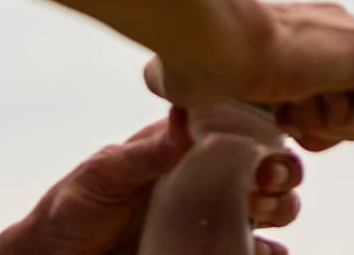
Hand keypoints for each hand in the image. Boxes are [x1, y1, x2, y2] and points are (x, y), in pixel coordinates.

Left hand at [0, 110, 304, 254]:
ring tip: (267, 214)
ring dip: (281, 209)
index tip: (267, 147)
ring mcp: (205, 219)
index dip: (260, 135)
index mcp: (178, 152)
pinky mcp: (203, 252)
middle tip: (270, 183)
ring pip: (267, 208)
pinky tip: (268, 251)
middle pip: (261, 170)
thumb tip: (182, 112)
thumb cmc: (72, 208)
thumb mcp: (104, 174)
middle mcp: (200, 182)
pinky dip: (269, 252)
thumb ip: (145, 152)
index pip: (232, 132)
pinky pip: (252, 251)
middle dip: (280, 173)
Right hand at [144, 0, 353, 151]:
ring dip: (315, 123)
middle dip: (306, 121)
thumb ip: (184, 78)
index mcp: (306, 30)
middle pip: (341, 111)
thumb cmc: (197, 55)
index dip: (291, 116)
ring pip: (353, 119)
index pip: (321, 96)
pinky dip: (333, 123)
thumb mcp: (194, 74)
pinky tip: (303, 94)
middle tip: (274, 102)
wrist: (218, 42)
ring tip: (286, 94)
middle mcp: (339, 31)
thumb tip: (155, 76)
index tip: (262, 102)